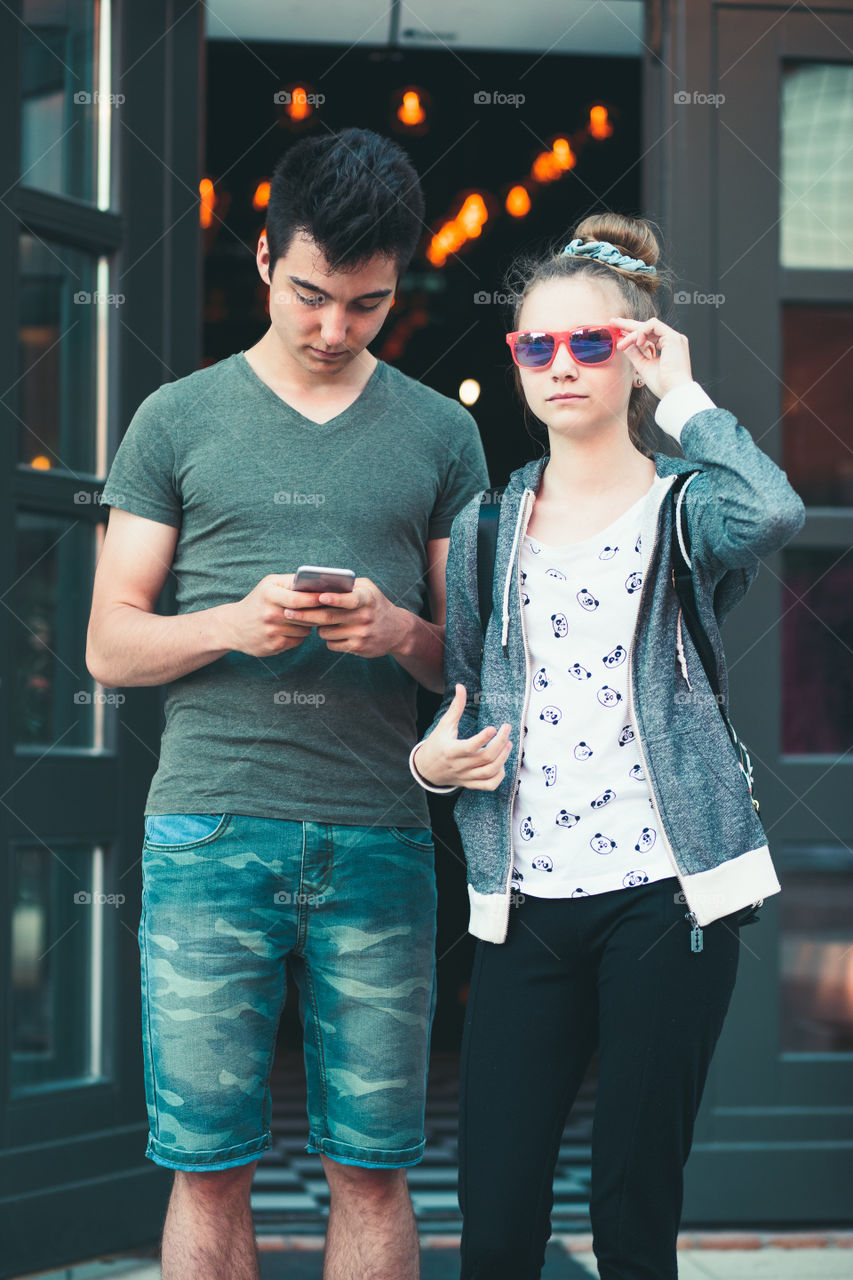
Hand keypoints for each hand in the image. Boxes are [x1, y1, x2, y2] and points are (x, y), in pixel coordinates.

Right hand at [222, 573, 322, 656]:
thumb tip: (318, 583)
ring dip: (308, 625)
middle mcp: (269, 614)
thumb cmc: (258, 601)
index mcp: (269, 595)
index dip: (316, 599)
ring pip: (305, 630)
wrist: (233, 626)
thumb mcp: (269, 584)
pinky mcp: (274, 646)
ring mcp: (271, 632)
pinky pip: (298, 641)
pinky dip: (299, 635)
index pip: (299, 599)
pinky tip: (293, 629)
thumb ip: (291, 582)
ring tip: (304, 618)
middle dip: (318, 613)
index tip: (329, 597)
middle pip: (305, 616)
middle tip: (328, 609)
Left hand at [281, 576, 406, 656]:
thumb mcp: (368, 589)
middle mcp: (364, 617)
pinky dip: (327, 638)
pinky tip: (332, 632)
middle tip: (287, 613)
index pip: (350, 599)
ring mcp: (361, 634)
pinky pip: (331, 644)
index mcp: (367, 599)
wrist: (397, 631)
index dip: (335, 599)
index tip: (320, 597)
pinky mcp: (357, 648)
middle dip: (305, 615)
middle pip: (329, 618)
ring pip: (326, 632)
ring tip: (318, 621)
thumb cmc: (375, 605)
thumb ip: (348, 585)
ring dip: (317, 627)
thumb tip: (320, 582)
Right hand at [413, 684, 512, 789]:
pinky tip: (502, 764)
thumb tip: (460, 686)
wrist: (427, 769)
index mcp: (451, 750)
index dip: (484, 738)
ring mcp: (466, 776)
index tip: (494, 727)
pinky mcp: (470, 784)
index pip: (470, 747)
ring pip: (489, 771)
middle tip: (507, 729)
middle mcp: (460, 765)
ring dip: (503, 758)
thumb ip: (455, 707)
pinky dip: (499, 777)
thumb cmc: (437, 744)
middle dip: (500, 743)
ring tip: (508, 744)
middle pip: (485, 758)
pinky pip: (488, 785)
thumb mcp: (444, 725)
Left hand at [609, 315, 693, 400]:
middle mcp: (672, 340)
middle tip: (613, 322)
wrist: (674, 392)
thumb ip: (635, 354)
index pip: (649, 334)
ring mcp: (674, 338)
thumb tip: (623, 344)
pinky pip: (653, 325)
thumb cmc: (663, 384)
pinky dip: (642, 332)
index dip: (633, 333)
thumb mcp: (644, 366)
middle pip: (648, 327)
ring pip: (648, 326)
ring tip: (622, 344)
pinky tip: (637, 342)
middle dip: (629, 324)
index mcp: (668, 347)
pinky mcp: (673, 337)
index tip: (619, 333)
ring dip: (632, 333)